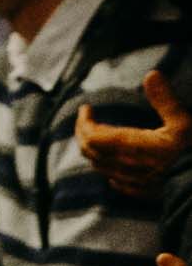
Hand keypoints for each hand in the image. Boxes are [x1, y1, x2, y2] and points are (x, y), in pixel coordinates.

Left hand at [85, 72, 191, 204]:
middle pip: (90, 151)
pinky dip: (108, 168)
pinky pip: (115, 182)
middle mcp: (127, 166)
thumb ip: (166, 100)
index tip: (86, 108)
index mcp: (133, 148)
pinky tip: (114, 163)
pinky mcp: (144, 192)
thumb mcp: (184, 123)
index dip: (84, 121)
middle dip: (83, 133)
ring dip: (93, 150)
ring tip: (96, 135)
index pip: (91, 136)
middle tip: (86, 119)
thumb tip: (152, 73)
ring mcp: (134, 182)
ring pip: (100, 166)